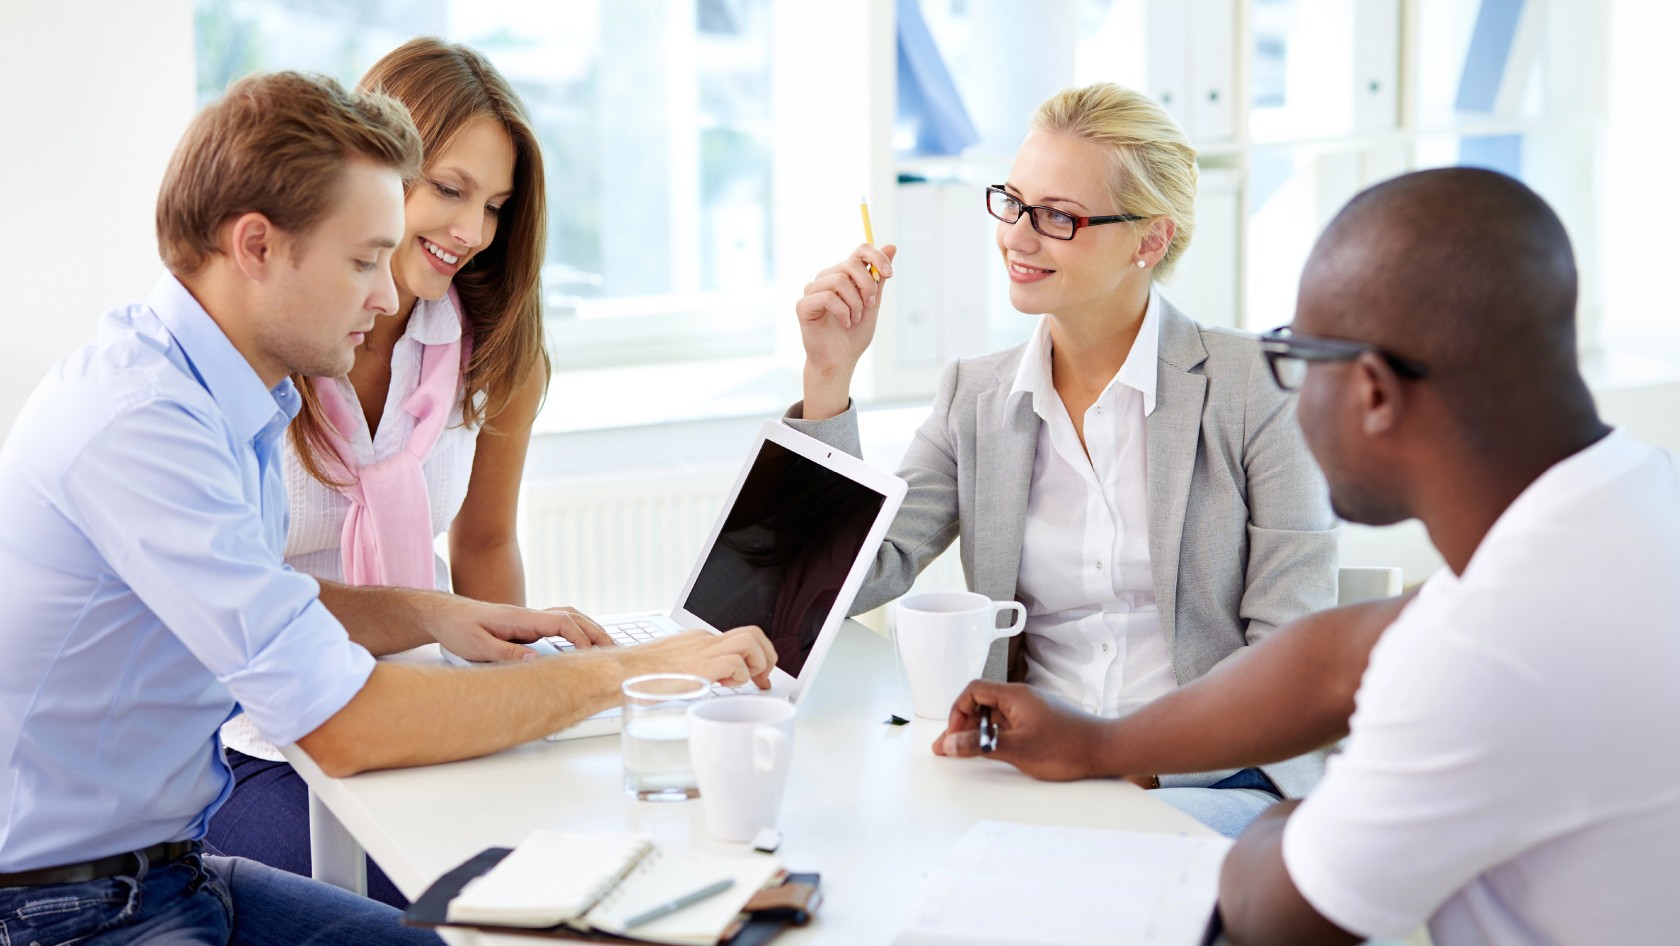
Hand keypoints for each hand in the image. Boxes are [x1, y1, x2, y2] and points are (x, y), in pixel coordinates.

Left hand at [431, 598, 612, 661]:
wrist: (444, 615)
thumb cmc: (458, 629)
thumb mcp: (477, 646)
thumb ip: (506, 653)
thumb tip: (535, 660)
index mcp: (521, 618)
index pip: (561, 622)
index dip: (579, 637)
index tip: (590, 655)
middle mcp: (529, 616)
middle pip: (572, 616)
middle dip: (595, 631)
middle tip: (615, 649)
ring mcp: (529, 620)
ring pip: (568, 617)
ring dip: (589, 629)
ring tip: (606, 646)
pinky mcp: (526, 627)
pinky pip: (558, 624)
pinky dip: (576, 631)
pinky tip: (581, 644)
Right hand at [632, 626, 777, 688]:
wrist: (622, 672)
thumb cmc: (639, 674)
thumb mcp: (672, 667)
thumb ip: (691, 670)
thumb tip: (700, 684)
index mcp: (699, 641)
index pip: (738, 638)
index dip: (756, 657)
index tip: (758, 676)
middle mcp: (705, 641)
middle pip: (753, 632)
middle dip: (767, 655)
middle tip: (763, 677)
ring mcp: (704, 650)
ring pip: (751, 640)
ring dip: (758, 663)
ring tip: (748, 681)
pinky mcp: (702, 665)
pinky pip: (736, 664)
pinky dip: (739, 677)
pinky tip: (725, 686)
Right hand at [796, 244, 895, 418]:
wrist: (841, 360)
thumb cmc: (854, 333)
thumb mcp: (873, 302)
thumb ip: (879, 276)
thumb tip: (891, 246)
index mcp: (843, 274)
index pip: (860, 251)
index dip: (877, 257)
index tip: (889, 274)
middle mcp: (826, 278)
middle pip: (851, 265)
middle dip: (867, 286)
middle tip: (870, 305)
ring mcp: (812, 290)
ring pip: (840, 280)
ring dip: (855, 303)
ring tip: (855, 318)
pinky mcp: (803, 305)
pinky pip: (827, 297)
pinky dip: (843, 312)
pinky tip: (845, 323)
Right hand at [932, 679, 1116, 781]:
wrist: (1105, 751)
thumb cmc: (1067, 747)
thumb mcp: (1017, 748)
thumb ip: (979, 746)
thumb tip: (950, 743)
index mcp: (1015, 696)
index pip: (974, 691)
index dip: (958, 711)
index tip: (954, 734)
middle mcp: (1022, 699)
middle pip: (982, 703)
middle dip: (963, 725)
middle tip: (950, 748)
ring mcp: (1031, 711)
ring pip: (995, 716)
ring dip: (978, 732)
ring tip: (966, 752)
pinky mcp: (1040, 724)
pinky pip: (1009, 725)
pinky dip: (995, 737)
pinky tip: (993, 751)